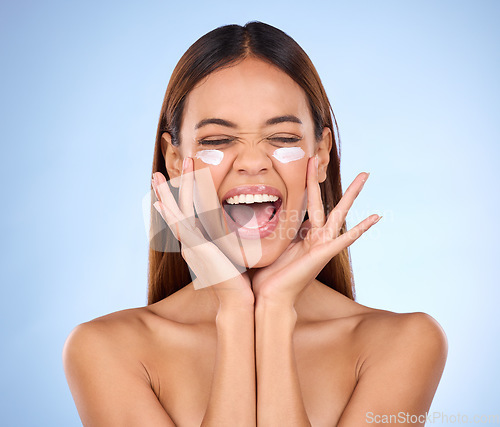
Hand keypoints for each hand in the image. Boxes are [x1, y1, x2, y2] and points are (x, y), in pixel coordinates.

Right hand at [152, 158, 253, 308]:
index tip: (175, 181)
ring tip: (155, 175)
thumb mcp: (232, 251)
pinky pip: (179, 226)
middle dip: (168, 189)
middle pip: (175, 210)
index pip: (184, 214)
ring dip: (165, 193)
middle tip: (160, 171)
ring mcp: (189, 245)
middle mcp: (189, 243)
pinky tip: (161, 202)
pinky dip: (169, 213)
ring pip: (173, 214)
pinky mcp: (194, 248)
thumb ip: (227, 238)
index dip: (178, 197)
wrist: (236, 299)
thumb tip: (233, 226)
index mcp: (197, 242)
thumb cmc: (239, 278)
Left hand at [251, 157, 380, 307]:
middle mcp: (315, 237)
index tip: (306, 165)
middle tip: (326, 158)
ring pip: (339, 213)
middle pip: (324, 202)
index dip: (307, 184)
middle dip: (323, 179)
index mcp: (302, 235)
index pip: (307, 204)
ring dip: (351, 194)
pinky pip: (345, 239)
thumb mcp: (267, 246)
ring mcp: (322, 244)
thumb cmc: (267, 277)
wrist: (270, 298)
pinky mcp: (324, 254)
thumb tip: (256, 216)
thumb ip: (270, 230)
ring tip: (365, 175)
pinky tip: (375, 216)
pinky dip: (361, 228)